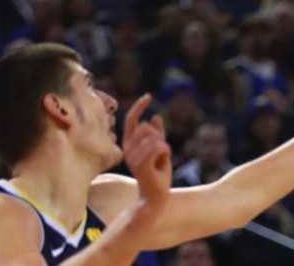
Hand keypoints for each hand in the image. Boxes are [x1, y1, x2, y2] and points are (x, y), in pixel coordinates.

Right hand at [122, 94, 171, 208]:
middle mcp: (127, 148)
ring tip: (160, 162)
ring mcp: (132, 156)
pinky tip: (162, 165)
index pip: (131, 119)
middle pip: (147, 127)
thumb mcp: (159, 151)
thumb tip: (155, 116)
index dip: (139, 106)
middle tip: (160, 155)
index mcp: (129, 144)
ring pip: (155, 138)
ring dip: (164, 148)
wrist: (155, 197)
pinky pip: (160, 146)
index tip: (149, 96)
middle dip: (159, 137)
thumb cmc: (157, 175)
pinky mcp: (141, 164)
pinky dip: (166, 153)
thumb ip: (156, 135)